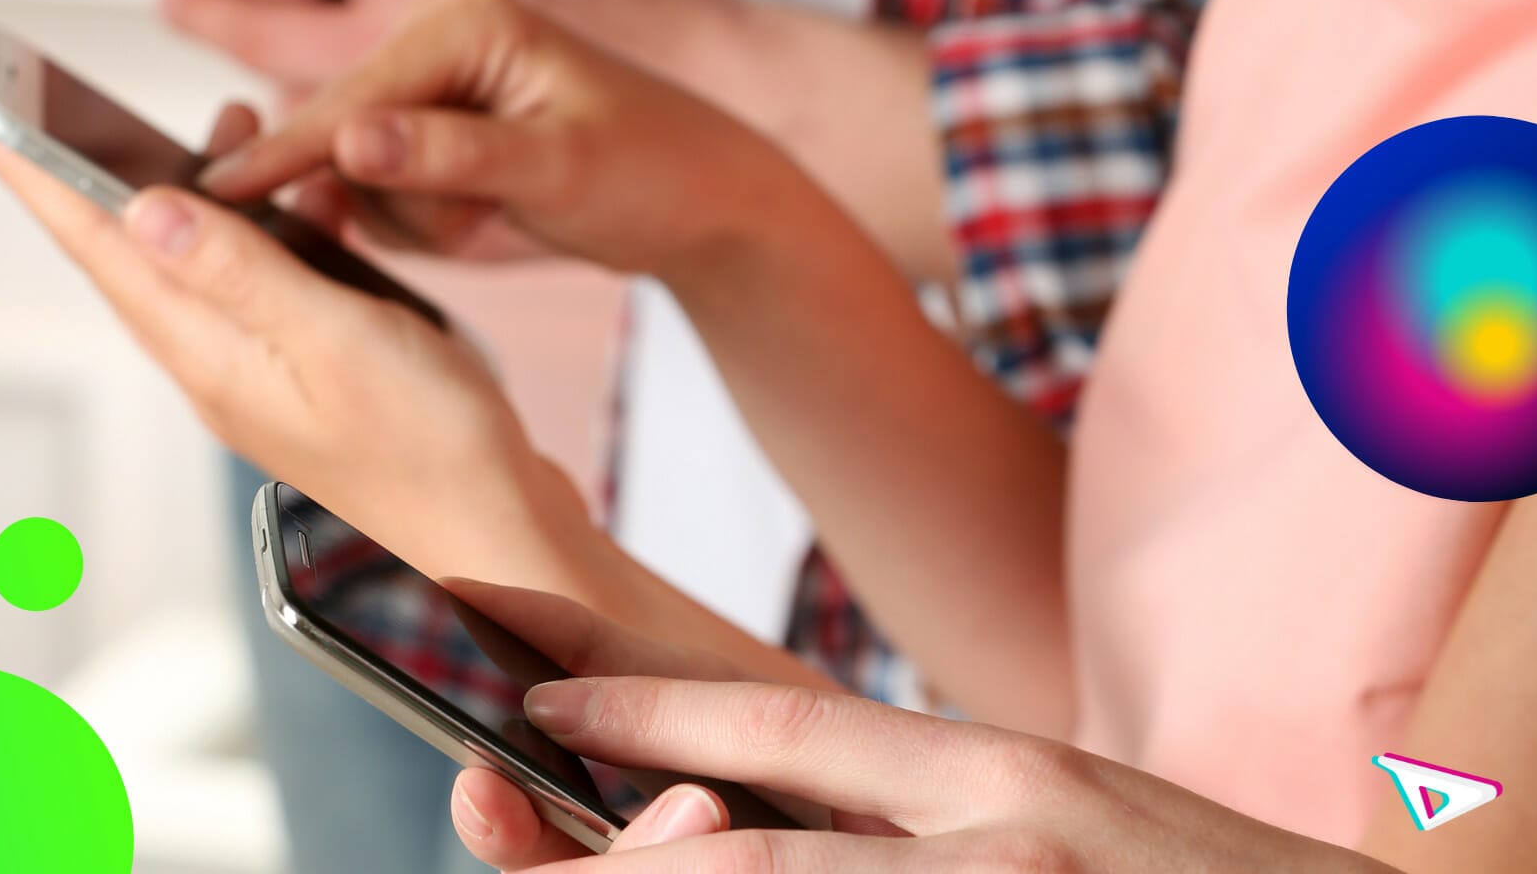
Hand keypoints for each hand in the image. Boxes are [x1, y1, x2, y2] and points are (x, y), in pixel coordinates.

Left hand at [0, 100, 593, 579]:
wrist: (497, 535)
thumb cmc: (433, 450)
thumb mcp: (336, 341)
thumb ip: (243, 271)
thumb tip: (147, 206)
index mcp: (212, 356)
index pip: (103, 248)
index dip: (42, 175)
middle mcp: (221, 367)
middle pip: (135, 254)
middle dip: (105, 168)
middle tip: (80, 95)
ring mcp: (263, 375)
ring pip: (203, 265)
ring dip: (201, 192)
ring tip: (227, 124)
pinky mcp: (310, 375)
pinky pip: (263, 285)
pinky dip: (271, 231)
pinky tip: (308, 205)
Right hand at [195, 0, 808, 279]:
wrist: (705, 201)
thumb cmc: (652, 173)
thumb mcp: (556, 169)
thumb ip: (450, 158)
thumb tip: (352, 145)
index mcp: (464, 16)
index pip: (350, 98)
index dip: (284, 155)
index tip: (215, 198)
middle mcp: (437, 33)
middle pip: (340, 134)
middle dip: (394, 199)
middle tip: (467, 221)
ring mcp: (432, 82)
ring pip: (358, 173)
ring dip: (417, 218)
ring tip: (492, 212)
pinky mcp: (434, 126)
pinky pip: (385, 189)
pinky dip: (424, 221)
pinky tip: (482, 215)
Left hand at [445, 586, 1397, 872]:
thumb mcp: (1053, 811)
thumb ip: (909, 803)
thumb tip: (725, 808)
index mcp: (991, 774)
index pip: (775, 725)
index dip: (637, 703)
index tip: (528, 681)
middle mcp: (988, 841)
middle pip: (740, 849)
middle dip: (595, 844)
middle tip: (482, 799)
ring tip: (547, 869)